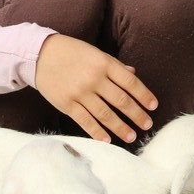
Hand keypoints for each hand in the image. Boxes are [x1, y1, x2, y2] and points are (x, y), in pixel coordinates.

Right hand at [35, 34, 157, 142]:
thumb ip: (115, 65)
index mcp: (104, 63)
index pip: (130, 82)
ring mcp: (80, 92)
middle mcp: (94, 78)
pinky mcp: (67, 104)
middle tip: (147, 124)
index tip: (153, 106)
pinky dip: (97, 132)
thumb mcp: (96, 53)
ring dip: (120, 127)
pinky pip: (85, 121)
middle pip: (121, 100)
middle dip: (137, 114)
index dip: (144, 95)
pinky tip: (108, 140)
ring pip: (105, 114)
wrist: (40, 55)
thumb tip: (134, 73)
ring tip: (131, 136)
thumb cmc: (72, 52)